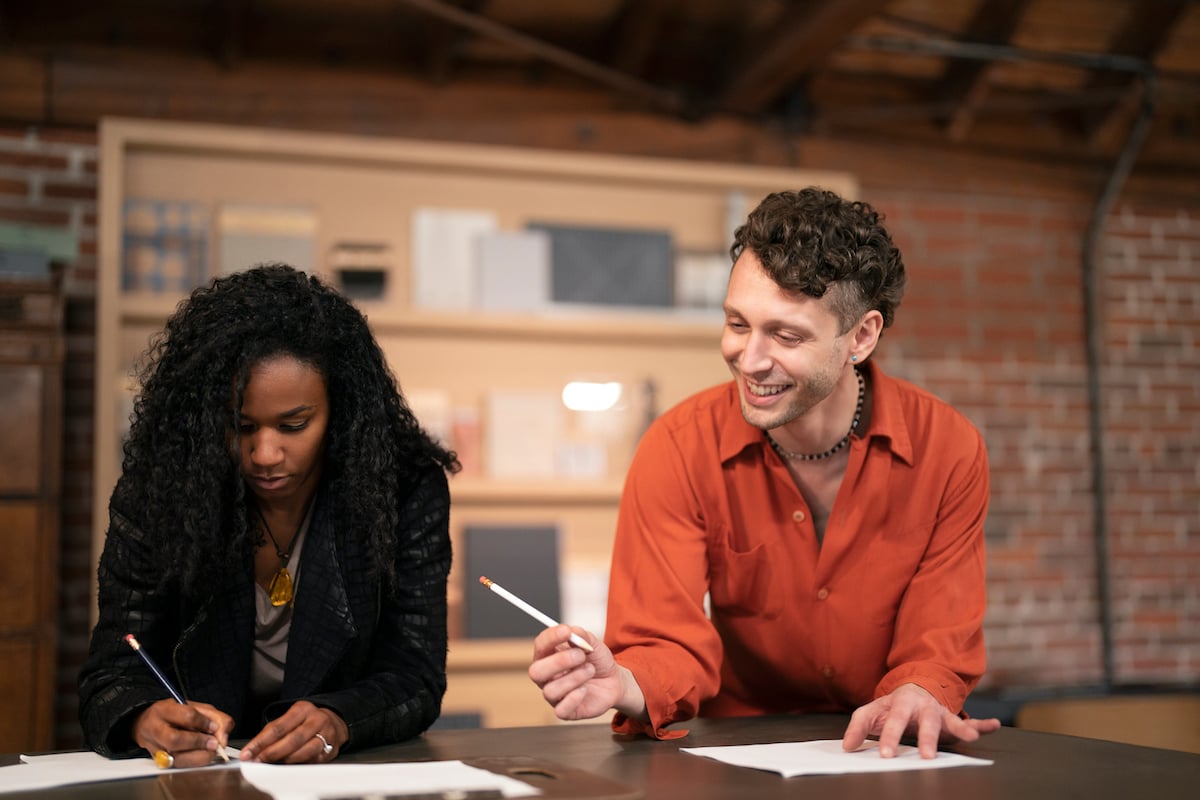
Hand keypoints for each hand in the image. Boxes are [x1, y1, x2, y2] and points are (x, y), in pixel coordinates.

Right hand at [133, 699, 232, 767]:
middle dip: (199, 742)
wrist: (148, 723)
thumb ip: (215, 717)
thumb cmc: (174, 714)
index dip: (204, 723)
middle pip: (175, 740)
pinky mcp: (160, 762)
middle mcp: (156, 729)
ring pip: (176, 758)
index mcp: (164, 710)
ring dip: (199, 756)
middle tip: (214, 743)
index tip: (214, 727)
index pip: (186, 716)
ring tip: (210, 750)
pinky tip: (201, 755)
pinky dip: (194, 762)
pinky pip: (179, 766)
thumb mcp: (196, 707)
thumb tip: (223, 736)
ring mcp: (155, 748)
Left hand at [240, 700, 348, 762]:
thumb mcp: (290, 718)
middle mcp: (317, 719)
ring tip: (274, 763)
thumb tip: (254, 749)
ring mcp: (327, 734)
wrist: (333, 721)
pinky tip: (291, 764)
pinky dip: (300, 764)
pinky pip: (313, 760)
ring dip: (286, 760)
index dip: (261, 742)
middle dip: (272, 753)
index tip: (248, 752)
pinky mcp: (332, 748)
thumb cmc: (306, 721)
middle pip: (292, 740)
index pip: (278, 727)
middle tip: (258, 761)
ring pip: (304, 751)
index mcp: (303, 709)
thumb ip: (272, 731)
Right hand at [528, 625, 645, 722]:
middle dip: (559, 662)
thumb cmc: (597, 661)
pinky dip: (575, 698)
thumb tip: (571, 631)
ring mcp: (554, 694)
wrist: (613, 680)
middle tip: (580, 655)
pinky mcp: (565, 711)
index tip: (566, 631)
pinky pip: (560, 710)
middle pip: (536, 672)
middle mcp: (546, 676)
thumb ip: (582, 635)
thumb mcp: (593, 643)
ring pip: (550, 690)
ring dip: (575, 677)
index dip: (551, 638)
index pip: (540, 645)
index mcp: (548, 655)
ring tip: (590, 670)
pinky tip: (585, 689)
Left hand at [842, 683, 1001, 758]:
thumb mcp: (872, 712)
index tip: (886, 755)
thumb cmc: (892, 706)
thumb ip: (859, 727)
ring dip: (961, 728)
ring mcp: (941, 713)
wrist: (914, 689)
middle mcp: (924, 707)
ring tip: (970, 736)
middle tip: (927, 755)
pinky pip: (972, 722)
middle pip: (926, 721)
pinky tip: (993, 725)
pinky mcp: (955, 720)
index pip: (894, 721)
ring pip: (952, 720)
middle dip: (927, 738)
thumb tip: (848, 747)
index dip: (889, 737)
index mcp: (901, 703)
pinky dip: (983, 725)